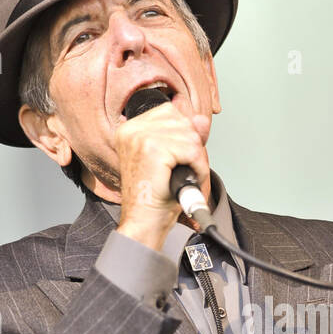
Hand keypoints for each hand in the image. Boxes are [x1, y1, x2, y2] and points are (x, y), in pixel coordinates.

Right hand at [114, 101, 210, 250]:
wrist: (144, 222)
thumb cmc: (155, 196)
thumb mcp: (173, 159)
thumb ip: (186, 135)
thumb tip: (202, 120)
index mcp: (130, 129)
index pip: (170, 111)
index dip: (183, 134)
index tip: (177, 157)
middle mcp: (132, 129)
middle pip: (183, 121)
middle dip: (191, 148)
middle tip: (181, 170)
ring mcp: (141, 138)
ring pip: (191, 136)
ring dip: (196, 161)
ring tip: (182, 177)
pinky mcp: (153, 150)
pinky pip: (193, 151)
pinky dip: (198, 169)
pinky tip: (185, 180)